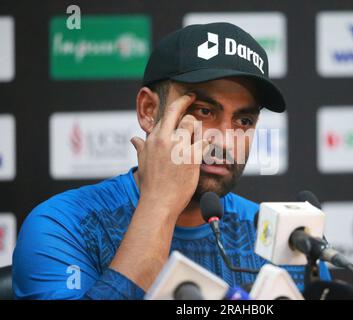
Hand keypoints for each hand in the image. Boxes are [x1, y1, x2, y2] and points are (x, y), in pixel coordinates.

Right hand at [130, 93, 207, 217]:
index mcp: (153, 139)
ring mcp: (178, 148)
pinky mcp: (191, 158)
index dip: (178, 107)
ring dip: (198, 129)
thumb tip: (134, 139)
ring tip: (199, 139)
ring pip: (194, 124)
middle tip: (195, 107)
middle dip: (189, 110)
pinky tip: (208, 145)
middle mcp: (165, 140)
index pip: (167, 114)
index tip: (186, 100)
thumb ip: (140, 148)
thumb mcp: (142, 163)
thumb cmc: (150, 185)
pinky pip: (205, 142)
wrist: (158, 203)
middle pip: (181, 114)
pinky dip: (209, 142)